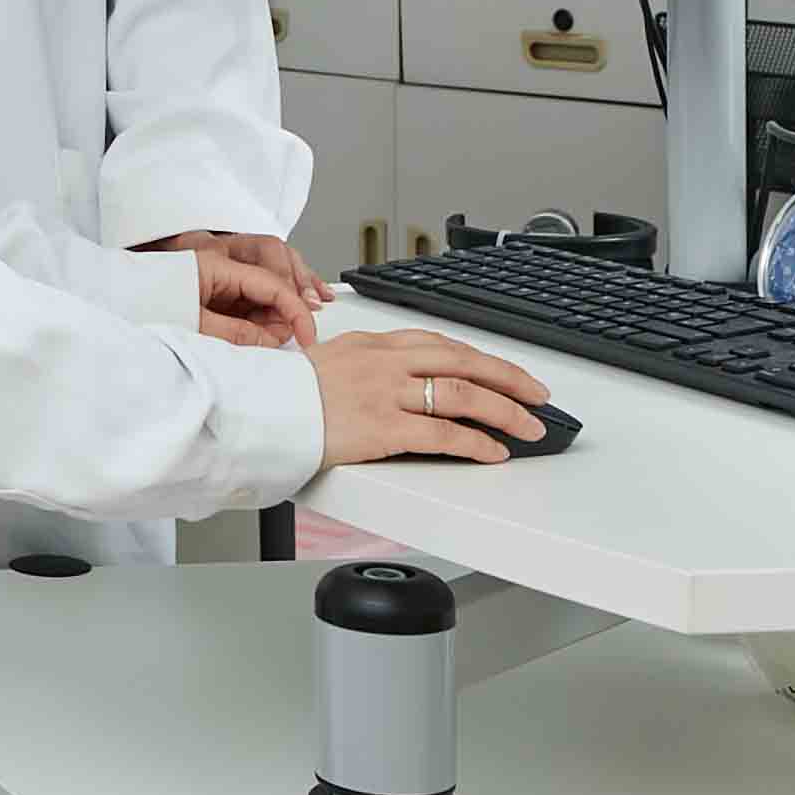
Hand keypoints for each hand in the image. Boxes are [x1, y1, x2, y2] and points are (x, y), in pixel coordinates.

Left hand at [156, 227, 330, 344]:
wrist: (114, 294)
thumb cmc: (142, 300)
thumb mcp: (191, 322)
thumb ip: (235, 333)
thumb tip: (271, 341)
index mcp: (216, 264)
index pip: (272, 283)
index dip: (295, 310)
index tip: (307, 335)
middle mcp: (223, 263)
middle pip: (274, 281)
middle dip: (288, 311)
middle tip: (285, 339)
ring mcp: (221, 274)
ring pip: (266, 289)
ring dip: (278, 313)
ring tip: (276, 335)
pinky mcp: (217, 289)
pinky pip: (251, 299)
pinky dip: (263, 316)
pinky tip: (268, 330)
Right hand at [300, 324, 553, 469]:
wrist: (257, 413)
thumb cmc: (284, 395)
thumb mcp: (326, 363)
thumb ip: (363, 365)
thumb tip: (393, 380)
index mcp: (373, 343)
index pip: (440, 344)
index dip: (480, 358)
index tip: (502, 371)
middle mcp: (385, 361)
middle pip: (465, 361)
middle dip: (509, 378)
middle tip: (537, 395)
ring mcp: (386, 393)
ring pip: (463, 393)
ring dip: (505, 412)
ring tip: (528, 427)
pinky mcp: (383, 428)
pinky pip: (444, 433)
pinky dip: (477, 442)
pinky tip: (494, 451)